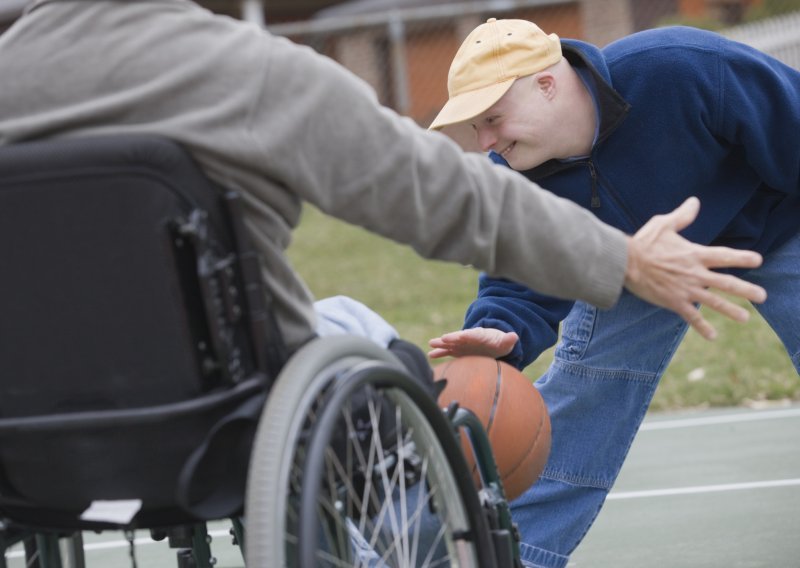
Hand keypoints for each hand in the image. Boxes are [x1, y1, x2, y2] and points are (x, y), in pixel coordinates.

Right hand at [428, 327, 518, 358]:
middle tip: (442, 339)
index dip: (467, 335)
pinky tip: (430, 355)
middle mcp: (468, 338)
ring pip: (450, 343)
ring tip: (431, 344)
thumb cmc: (499, 343)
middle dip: (451, 338)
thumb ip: (508, 339)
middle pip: (458, 337)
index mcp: (480, 335)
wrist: (492, 345)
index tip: (461, 336)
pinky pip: (447, 351)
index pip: (473, 334)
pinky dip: (440, 352)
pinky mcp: (458, 351)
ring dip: (441, 344)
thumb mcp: (505, 341)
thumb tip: (514, 336)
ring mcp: (462, 344)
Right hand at [625, 197, 766, 339]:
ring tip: (745, 318)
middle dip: (746, 290)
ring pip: (713, 302)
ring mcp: (686, 289)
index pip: (724, 256)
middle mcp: (695, 273)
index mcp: (694, 254)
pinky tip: (712, 336)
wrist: (625, 263)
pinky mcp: (674, 302)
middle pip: (726, 283)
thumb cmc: (643, 242)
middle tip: (762, 296)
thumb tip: (695, 202)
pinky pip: (691, 316)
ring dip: (731, 310)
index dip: (742, 257)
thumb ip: (682, 216)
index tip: (757, 260)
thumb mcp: (664, 224)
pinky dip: (702, 327)